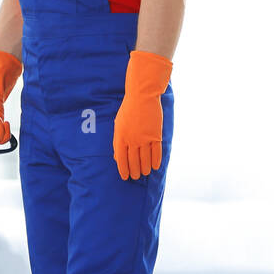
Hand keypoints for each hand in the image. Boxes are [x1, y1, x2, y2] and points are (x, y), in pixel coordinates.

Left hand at [113, 50, 171, 179]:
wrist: (142, 97)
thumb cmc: (128, 110)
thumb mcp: (118, 125)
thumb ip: (118, 141)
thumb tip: (117, 157)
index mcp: (120, 138)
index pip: (121, 159)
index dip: (123, 170)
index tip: (125, 176)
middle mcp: (132, 141)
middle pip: (133, 161)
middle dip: (135, 171)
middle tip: (136, 176)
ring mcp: (144, 139)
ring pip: (145, 159)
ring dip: (145, 168)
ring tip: (145, 173)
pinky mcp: (155, 135)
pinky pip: (156, 152)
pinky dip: (156, 161)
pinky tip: (155, 167)